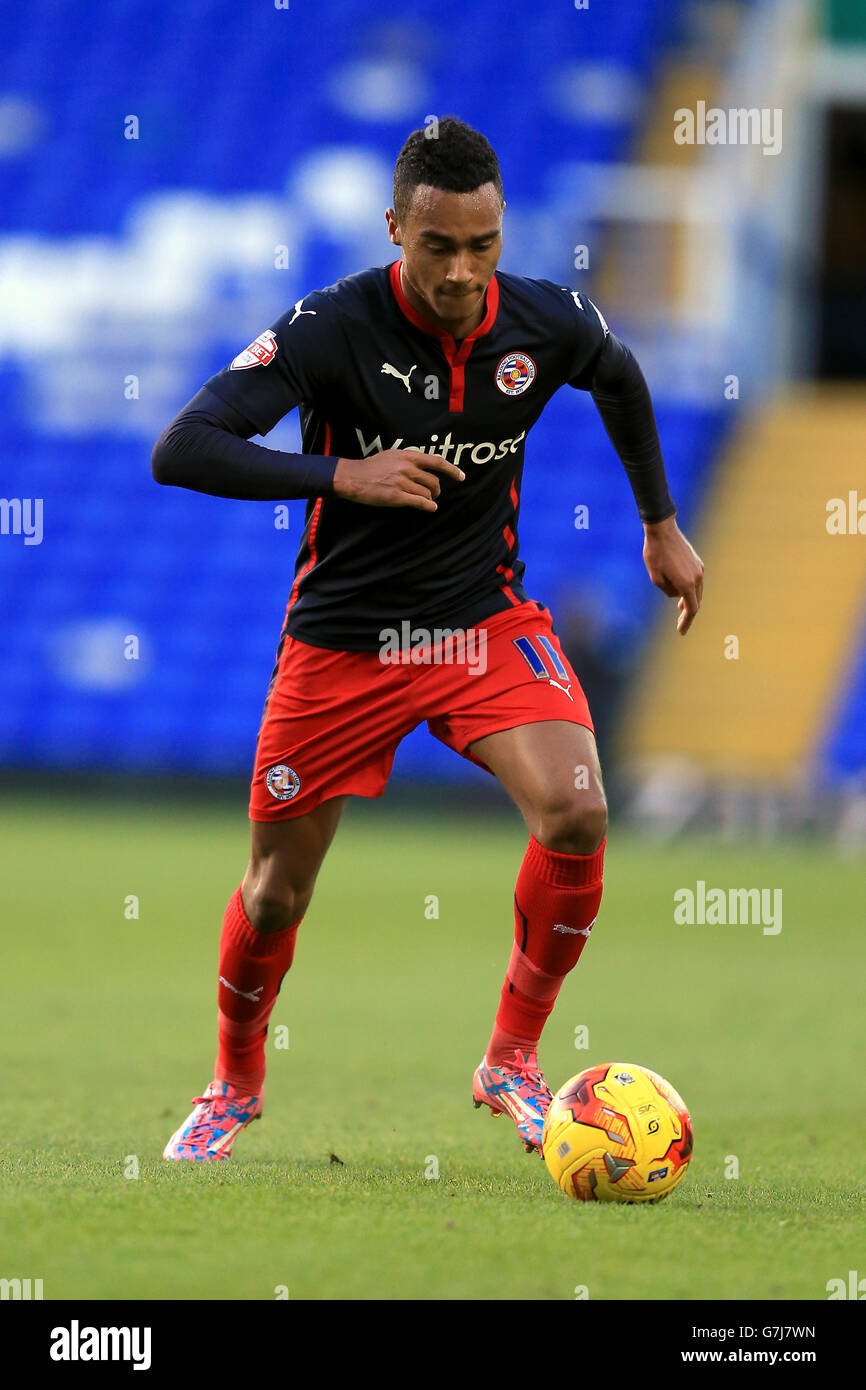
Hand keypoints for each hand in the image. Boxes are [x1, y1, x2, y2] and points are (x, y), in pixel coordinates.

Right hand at [333, 449, 464, 511]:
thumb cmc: (371, 467)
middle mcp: (406, 468)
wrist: (352, 477)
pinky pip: (419, 502)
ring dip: (430, 498)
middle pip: (433, 481)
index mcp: (408, 456)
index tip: (461, 477)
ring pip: (427, 493)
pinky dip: (428, 506)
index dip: (452, 470)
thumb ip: (409, 459)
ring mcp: (402, 482)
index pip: (437, 462)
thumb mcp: (392, 455)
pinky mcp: (396, 496)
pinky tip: (430, 508)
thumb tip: (425, 465)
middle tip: (434, 493)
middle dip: (437, 490)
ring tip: (427, 500)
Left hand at [642, 514, 703, 634]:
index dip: (686, 622)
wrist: (662, 530)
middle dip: (688, 614)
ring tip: (681, 609)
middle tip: (681, 626)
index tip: (681, 632)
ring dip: (690, 601)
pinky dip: (690, 590)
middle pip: (696, 602)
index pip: (691, 609)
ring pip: (696, 591)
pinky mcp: (697, 562)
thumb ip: (667, 591)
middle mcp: (697, 577)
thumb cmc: (655, 553)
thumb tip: (677, 595)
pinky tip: (682, 592)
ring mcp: (699, 568)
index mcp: (687, 583)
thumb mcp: (655, 577)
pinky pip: (696, 581)